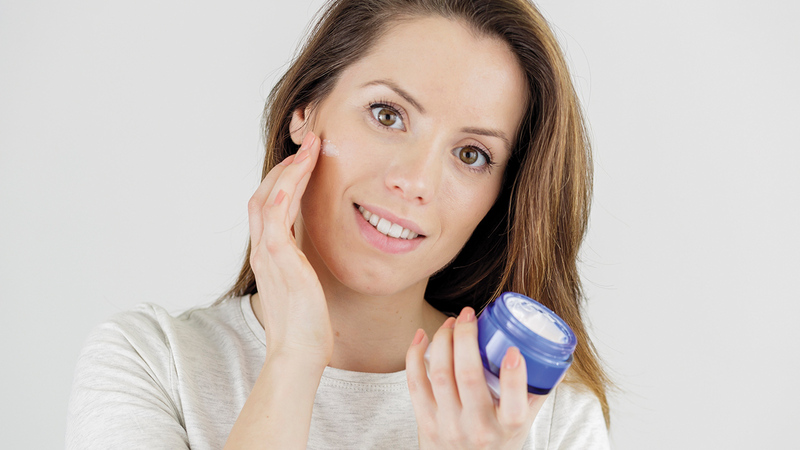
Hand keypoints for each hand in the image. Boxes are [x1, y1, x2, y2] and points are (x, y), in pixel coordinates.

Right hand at [247, 131, 332, 364]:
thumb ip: (302, 263)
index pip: (270, 205)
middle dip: (286, 166)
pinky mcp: (278, 261)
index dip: (285, 179)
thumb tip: (311, 251)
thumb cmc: (305, 324)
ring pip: (268, 199)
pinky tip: (297, 174)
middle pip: (264, 194)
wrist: (298, 353)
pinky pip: (274, 219)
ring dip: (288, 170)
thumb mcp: (305, 284)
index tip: (305, 160)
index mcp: (270, 254)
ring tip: (310, 149)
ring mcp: (268, 254)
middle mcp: (263, 250)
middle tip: (309, 144)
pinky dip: (283, 193)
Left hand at [405, 307, 547, 448]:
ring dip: (443, 341)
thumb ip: (535, 389)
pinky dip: (415, 356)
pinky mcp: (426, 422)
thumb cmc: (497, 440)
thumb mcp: (523, 422)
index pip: (514, 404)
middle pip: (468, 376)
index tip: (513, 349)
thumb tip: (552, 351)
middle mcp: (477, 427)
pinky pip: (415, 383)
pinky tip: (422, 336)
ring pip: (440, 374)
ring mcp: (448, 425)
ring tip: (450, 323)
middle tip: (468, 315)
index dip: (514, 376)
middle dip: (466, 338)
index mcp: (507, 427)